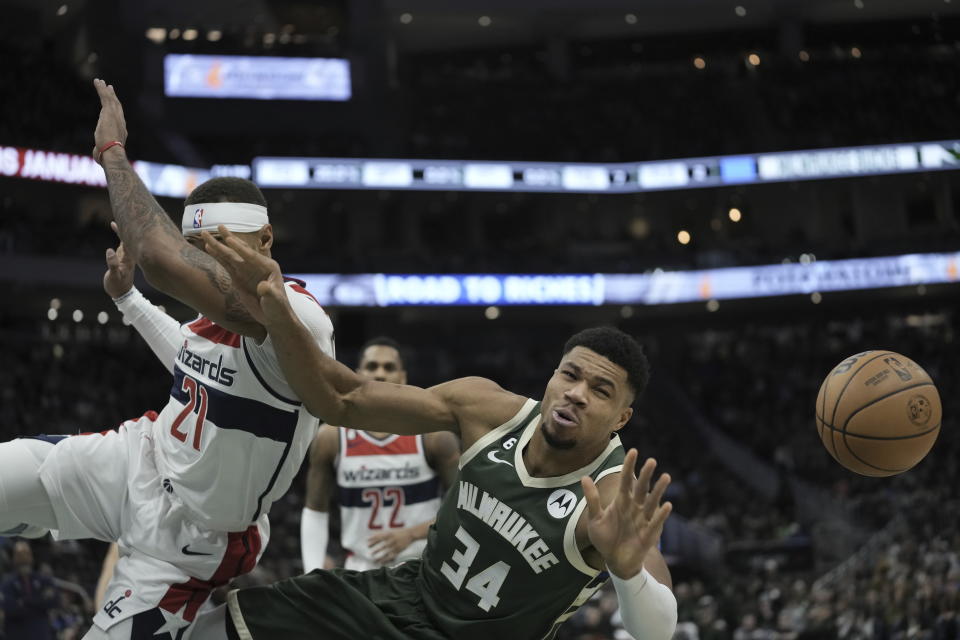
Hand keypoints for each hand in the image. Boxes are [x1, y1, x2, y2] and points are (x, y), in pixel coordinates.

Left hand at [92, 78, 127, 159]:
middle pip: (116, 106)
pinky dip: (101, 89)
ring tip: (100, 81)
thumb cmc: (108, 157)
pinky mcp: (109, 112)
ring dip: (105, 90)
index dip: (115, 109)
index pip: (118, 117)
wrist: (112, 153)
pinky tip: (97, 82)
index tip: (112, 102)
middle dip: (112, 96)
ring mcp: (115, 116)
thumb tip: (97, 157)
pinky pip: (105, 97)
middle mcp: (120, 122)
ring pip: (110, 99)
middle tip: (109, 87)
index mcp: (121, 131)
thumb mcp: (104, 153)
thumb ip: (100, 151)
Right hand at [103, 222, 134, 297]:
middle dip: (128, 226)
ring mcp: (127, 256)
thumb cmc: (118, 285)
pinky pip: (122, 244)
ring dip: (124, 230)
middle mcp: (130, 254)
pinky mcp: (122, 258)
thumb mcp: (114, 276)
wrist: (122, 293)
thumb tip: (110, 251)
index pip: (129, 240)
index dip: (126, 229)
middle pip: (130, 237)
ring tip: (121, 218)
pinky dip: (120, 236)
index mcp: (130, 257)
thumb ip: (113, 264)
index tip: (123, 218)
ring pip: (127, 239)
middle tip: (124, 211)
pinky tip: (119, 232)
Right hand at [201, 226, 287, 325]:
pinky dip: (217, 256)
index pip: (251, 255)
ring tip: (205, 233)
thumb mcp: (275, 301)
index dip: (240, 248)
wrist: (274, 317)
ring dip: (218, 245)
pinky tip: (208, 248)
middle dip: (228, 238)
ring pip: (229, 255)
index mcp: (268, 267)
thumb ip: (269, 293)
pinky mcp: (238, 278)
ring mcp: (246, 271)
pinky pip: (225, 265)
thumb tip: (263, 287)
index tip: (229, 240)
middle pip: (239, 250)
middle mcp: (256, 265)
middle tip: (219, 225)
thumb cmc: (278, 308)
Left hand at [368, 528, 414, 564]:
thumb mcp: (389, 531)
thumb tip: (370, 537)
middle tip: (370, 554)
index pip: (379, 538)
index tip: (368, 545)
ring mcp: (395, 546)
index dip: (373, 541)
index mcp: (389, 534)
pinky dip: (386, 560)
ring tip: (374, 561)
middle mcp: (392, 540)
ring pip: (387, 553)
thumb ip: (381, 534)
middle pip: (383, 546)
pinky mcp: (398, 550)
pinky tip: (382, 563)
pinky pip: (392, 556)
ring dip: (380, 557)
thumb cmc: (398, 532)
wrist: (410, 534)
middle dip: (376, 550)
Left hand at [581, 450, 671, 579]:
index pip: (626, 480)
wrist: (614, 561)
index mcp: (622, 501)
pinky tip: (667, 505)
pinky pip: (655, 523)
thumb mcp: (595, 518)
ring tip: (666, 477)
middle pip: (641, 488)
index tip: (633, 451)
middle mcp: (635, 507)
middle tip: (651, 461)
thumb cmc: (605, 538)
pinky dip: (661, 514)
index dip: (629, 466)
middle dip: (646, 475)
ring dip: (659, 490)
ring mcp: (643, 520)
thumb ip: (592, 499)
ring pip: (652, 502)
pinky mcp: (649, 534)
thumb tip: (584, 477)